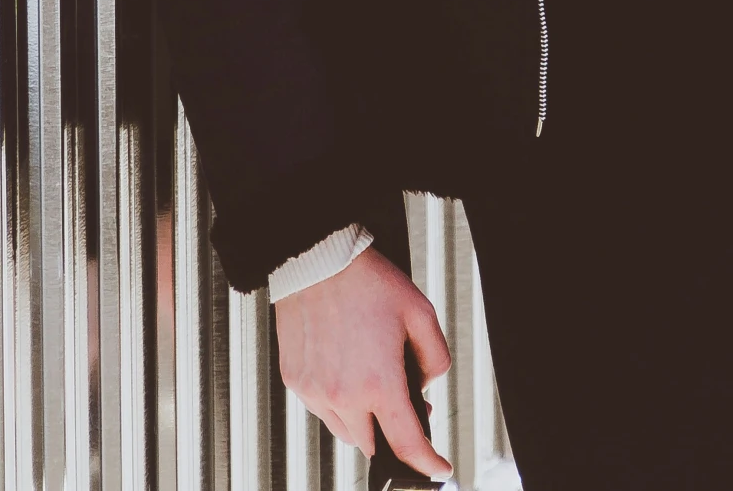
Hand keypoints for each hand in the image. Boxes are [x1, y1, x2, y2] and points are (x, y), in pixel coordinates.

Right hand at [274, 246, 453, 477]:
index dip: (426, 463)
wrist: (318, 261)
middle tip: (405, 403)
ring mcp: (315, 392)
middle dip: (392, 433)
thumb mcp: (420, 313)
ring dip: (364, 419)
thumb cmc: (367, 282)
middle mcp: (343, 395)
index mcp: (378, 383)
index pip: (406, 443)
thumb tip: (426, 386)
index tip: (437, 469)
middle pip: (373, 445)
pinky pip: (322, 409)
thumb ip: (434, 358)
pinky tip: (347, 370)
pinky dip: (338, 402)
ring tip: (372, 379)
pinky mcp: (295, 382)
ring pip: (345, 431)